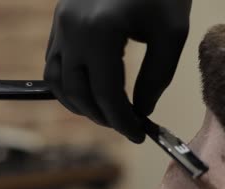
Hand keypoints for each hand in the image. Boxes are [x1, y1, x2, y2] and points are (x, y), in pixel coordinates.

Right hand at [44, 0, 191, 142]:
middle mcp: (72, 29)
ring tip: (105, 113)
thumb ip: (156, 78)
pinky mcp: (60, 19)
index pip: (105, 93)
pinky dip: (69, 83)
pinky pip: (54, 62)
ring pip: (57, 80)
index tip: (137, 134)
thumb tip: (141, 110)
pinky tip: (90, 90)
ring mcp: (61, 22)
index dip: (121, 120)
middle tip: (125, 125)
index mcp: (100, 31)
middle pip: (77, 92)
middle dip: (101, 116)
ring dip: (79, 103)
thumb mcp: (171, 35)